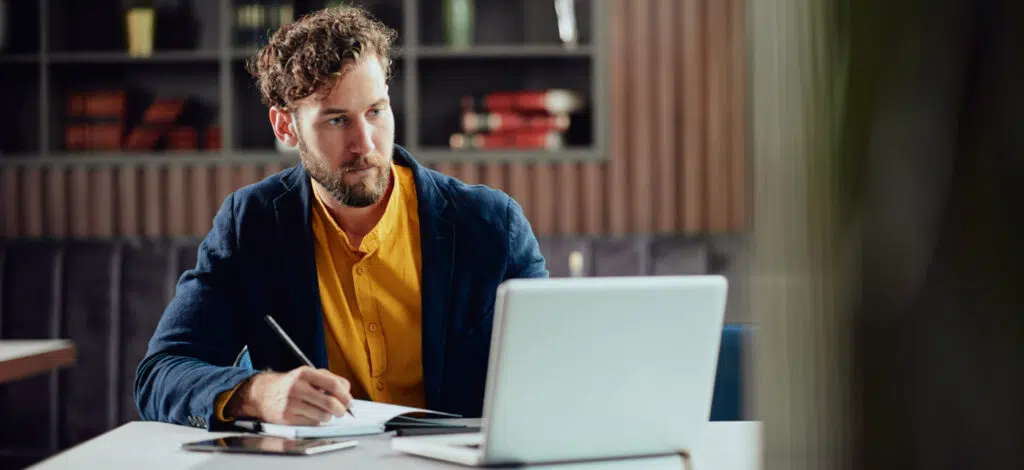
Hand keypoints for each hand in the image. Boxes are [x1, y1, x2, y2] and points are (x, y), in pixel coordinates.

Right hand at [228, 366, 352, 424]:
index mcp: (305, 373)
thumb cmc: (291, 384)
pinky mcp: (287, 418)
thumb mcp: (309, 374)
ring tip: (323, 412)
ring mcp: (291, 404)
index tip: (349, 401)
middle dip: (341, 410)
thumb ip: (329, 379)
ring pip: (322, 416)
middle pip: (329, 403)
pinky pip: (311, 424)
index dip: (345, 395)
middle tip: (342, 411)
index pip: (333, 385)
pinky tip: (311, 415)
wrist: (263, 393)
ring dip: (328, 417)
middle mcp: (298, 387)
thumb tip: (347, 392)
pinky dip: (316, 422)